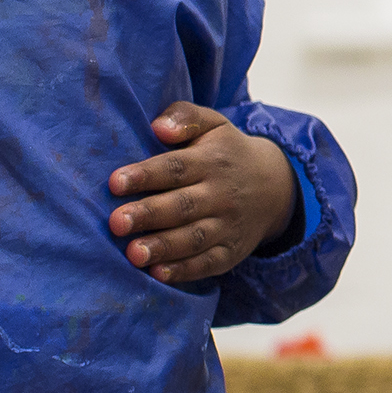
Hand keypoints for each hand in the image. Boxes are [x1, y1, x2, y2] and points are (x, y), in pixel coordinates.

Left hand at [106, 102, 297, 282]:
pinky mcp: (231, 252)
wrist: (276, 187)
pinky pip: (208, 264)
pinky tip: (158, 274)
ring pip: (194, 238)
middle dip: (149, 214)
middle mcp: (221, 195)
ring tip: (133, 254)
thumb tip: (158, 127)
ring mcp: (228, 226)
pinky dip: (185, 271)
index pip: (176, 167)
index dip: (146, 175)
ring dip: (164, 247)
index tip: (115, 182)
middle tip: (116, 222)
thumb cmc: (226, 152)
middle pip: (182, 206)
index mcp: (212, 161)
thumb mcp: (214, 124)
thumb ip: (186, 118)